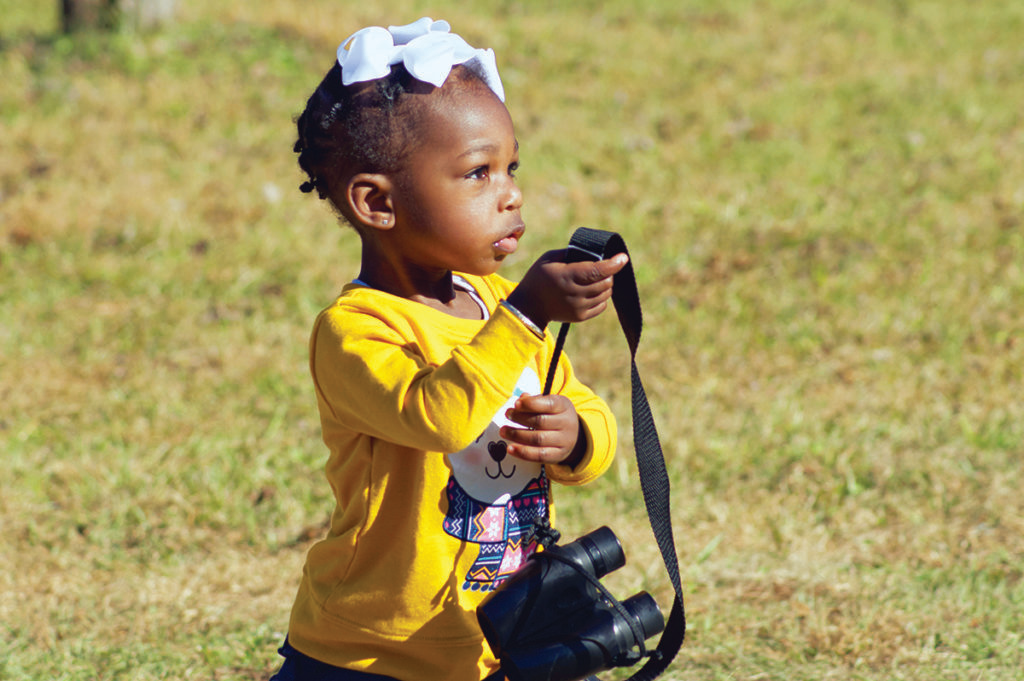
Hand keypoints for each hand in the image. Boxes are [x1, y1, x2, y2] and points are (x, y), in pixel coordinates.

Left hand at [499, 394, 586, 466]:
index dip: (531, 404)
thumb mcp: (549, 404)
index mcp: (564, 406)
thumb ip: (535, 401)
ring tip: (504, 431)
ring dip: (517, 435)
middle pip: (540, 421)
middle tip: (507, 415)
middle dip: (520, 418)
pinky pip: (539, 456)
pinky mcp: (558, 456)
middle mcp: (567, 423)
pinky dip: (523, 453)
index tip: (515, 404)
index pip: (549, 404)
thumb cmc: (554, 415)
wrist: (573, 436)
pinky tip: (510, 448)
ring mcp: (564, 441)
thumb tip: (521, 400)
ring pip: (538, 439)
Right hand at [506, 251, 628, 328]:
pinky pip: (602, 306)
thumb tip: (594, 252)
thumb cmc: (540, 276)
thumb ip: (572, 254)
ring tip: (596, 279)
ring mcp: (578, 307)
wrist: (529, 305)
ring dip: (606, 285)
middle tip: (602, 268)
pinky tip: (591, 291)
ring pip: (606, 294)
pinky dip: (601, 297)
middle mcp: (574, 293)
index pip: (597, 271)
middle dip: (609, 273)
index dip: (613, 264)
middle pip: (606, 282)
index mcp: (567, 276)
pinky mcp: (580, 317)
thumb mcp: (550, 258)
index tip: (623, 257)